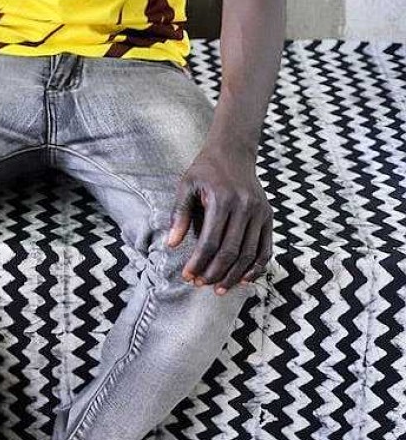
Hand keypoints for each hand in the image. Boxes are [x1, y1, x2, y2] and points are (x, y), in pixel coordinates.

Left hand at [165, 142, 271, 293]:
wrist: (233, 151)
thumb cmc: (206, 170)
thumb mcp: (186, 185)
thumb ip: (179, 214)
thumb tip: (171, 245)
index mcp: (222, 200)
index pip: (210, 242)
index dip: (198, 263)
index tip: (187, 276)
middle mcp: (245, 207)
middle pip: (231, 252)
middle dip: (214, 273)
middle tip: (200, 284)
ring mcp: (260, 212)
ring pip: (249, 254)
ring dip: (234, 276)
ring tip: (218, 288)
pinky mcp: (268, 216)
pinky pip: (265, 249)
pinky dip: (256, 268)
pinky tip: (243, 279)